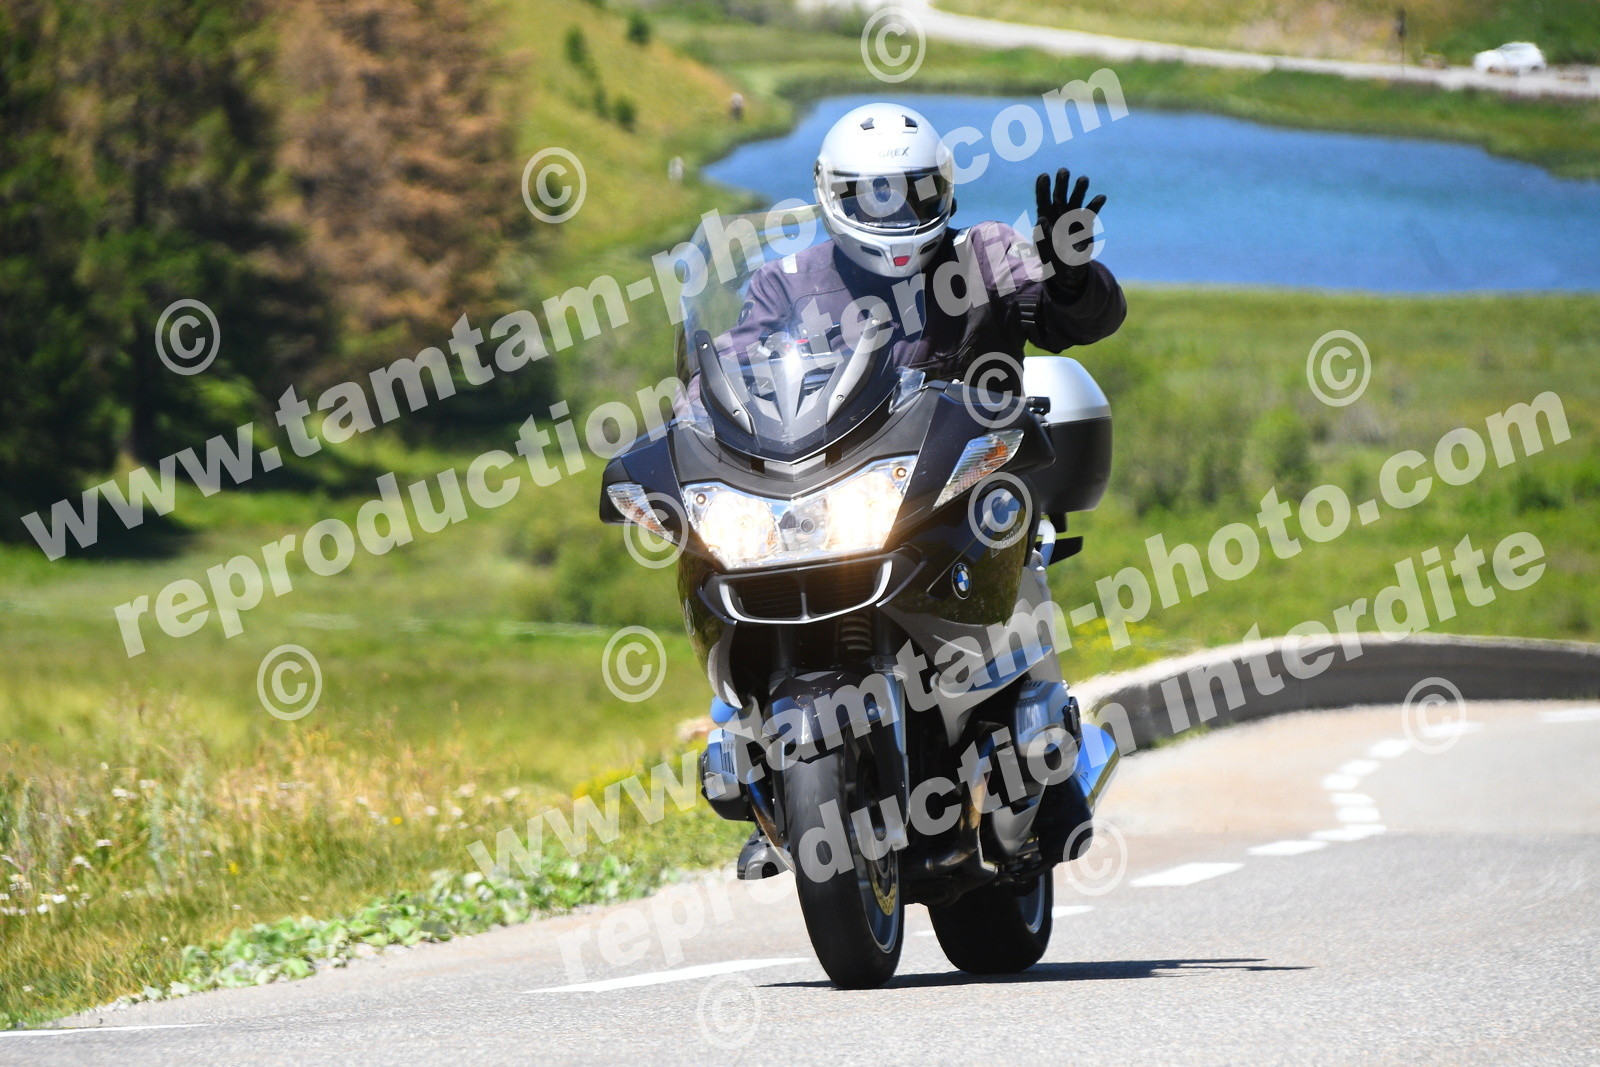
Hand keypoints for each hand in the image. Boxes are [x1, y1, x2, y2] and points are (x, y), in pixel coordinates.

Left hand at [1034, 168, 1105, 299]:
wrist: (1068, 271)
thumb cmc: (1051, 261)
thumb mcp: (1045, 252)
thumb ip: (1042, 235)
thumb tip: (1042, 217)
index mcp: (1045, 220)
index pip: (1042, 201)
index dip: (1042, 189)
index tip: (1044, 176)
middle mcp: (1058, 215)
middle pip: (1059, 196)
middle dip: (1061, 184)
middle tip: (1064, 171)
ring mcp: (1072, 218)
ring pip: (1075, 200)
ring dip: (1079, 189)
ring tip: (1083, 179)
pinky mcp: (1085, 224)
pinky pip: (1090, 212)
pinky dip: (1095, 205)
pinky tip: (1101, 197)